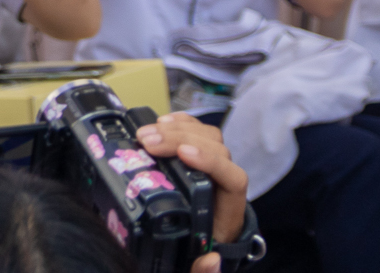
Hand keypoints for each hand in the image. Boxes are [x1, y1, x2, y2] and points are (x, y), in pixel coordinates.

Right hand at [133, 113, 246, 270]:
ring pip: (208, 136)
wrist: (204, 241)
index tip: (184, 154)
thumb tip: (210, 260)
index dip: (211, 161)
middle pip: (217, 148)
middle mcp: (225, 182)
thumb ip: (204, 271)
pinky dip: (180, 123)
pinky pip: (198, 131)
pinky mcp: (199, 156)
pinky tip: (161, 122)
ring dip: (177, 129)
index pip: (233, 177)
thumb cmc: (201, 247)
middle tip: (148, 142)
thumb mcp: (199, 262)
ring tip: (147, 134)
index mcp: (229, 209)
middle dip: (180, 139)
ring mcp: (214, 166)